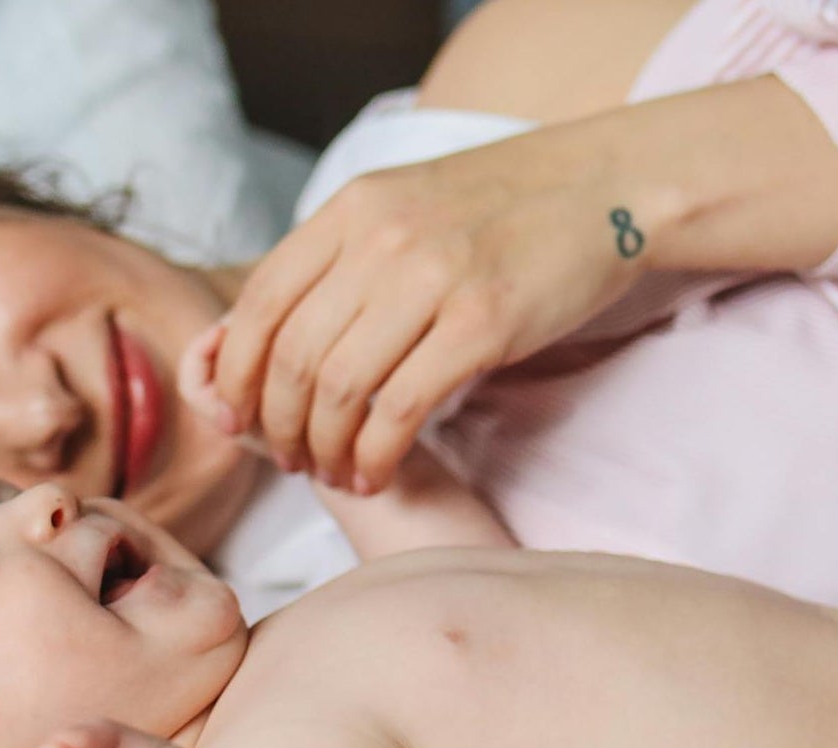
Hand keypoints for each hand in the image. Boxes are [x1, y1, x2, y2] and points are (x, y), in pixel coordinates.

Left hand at [197, 131, 650, 493]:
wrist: (601, 187)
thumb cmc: (502, 207)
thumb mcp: (404, 205)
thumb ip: (342, 257)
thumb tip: (274, 334)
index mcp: (352, 208)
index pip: (261, 301)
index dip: (236, 372)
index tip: (236, 416)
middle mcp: (381, 240)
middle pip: (293, 353)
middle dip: (277, 423)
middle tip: (289, 458)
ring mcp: (432, 280)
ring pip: (339, 388)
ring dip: (324, 447)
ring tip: (332, 471)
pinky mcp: (482, 325)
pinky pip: (401, 408)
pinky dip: (376, 453)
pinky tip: (375, 471)